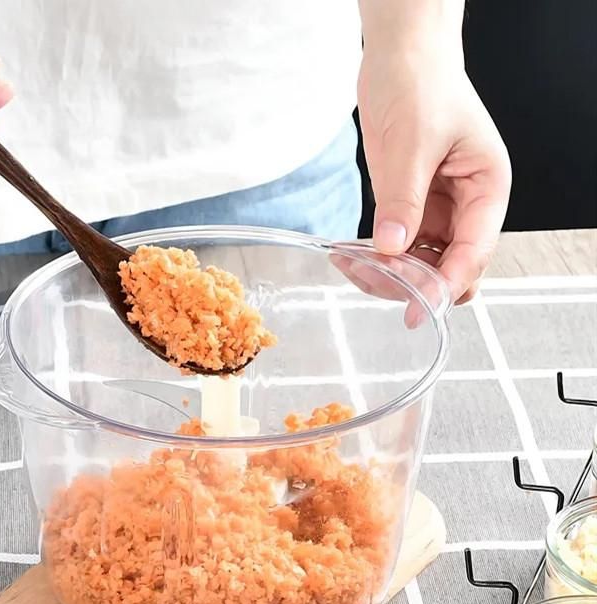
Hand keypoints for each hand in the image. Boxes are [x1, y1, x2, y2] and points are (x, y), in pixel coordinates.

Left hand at [358, 40, 511, 304]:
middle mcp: (467, 207)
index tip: (418, 311)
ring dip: (388, 275)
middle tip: (370, 278)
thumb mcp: (412, 143)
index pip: (474, 251)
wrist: (399, 60)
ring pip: (421, 266)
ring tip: (349, 263)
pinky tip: (347, 255)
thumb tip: (393, 248)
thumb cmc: (420, 85)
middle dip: (414, 283)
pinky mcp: (409, 211)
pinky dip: (375, 260)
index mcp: (487, 188)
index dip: (447, 285)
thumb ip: (403, 198)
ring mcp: (438, 212)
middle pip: (449, 268)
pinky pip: (396, 250)